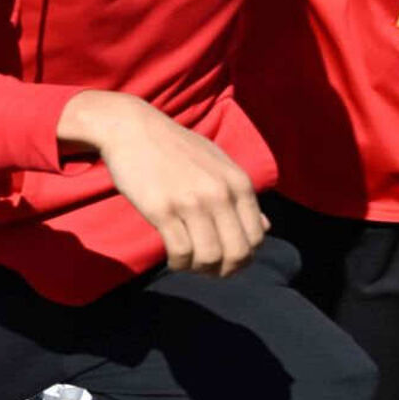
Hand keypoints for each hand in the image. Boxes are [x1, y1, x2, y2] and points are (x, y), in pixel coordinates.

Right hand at [58, 91, 266, 277]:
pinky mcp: (162, 210)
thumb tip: (266, 226)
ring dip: (200, 269)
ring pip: (209, 256)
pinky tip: (173, 259)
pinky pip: (180, 251)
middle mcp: (219, 194)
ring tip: (189, 263)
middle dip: (225, 270)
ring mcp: (190, 202)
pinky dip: (179, 263)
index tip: (226, 259)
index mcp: (238, 183)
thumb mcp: (217, 164)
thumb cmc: (175, 147)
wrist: (132, 130)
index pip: (257, 237)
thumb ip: (241, 195)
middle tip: (209, 270)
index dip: (244, 257)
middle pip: (237, 252)